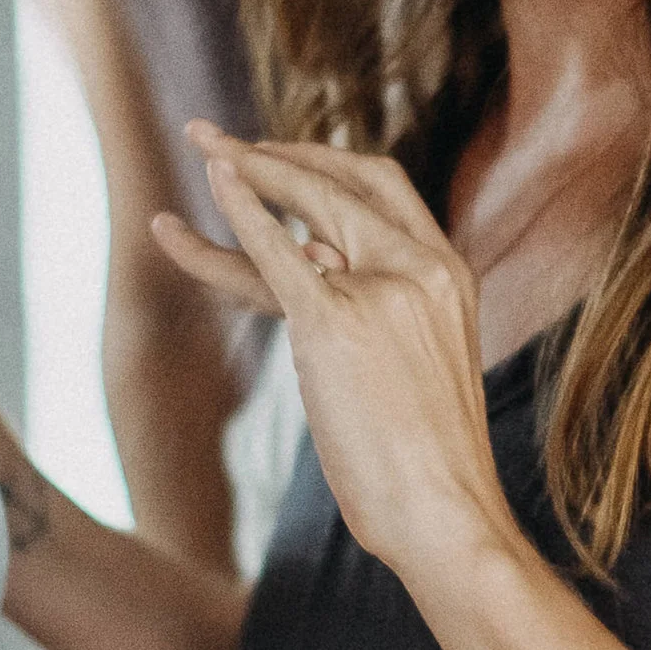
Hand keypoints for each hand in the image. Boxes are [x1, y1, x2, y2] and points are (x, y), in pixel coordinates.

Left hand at [149, 129, 515, 582]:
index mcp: (450, 275)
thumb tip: (308, 258)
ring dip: (249, 166)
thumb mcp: (412, 364)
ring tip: (200, 141)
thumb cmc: (426, 460)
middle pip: (347, 182)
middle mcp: (424, 267)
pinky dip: (242, 207)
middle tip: (217, 138)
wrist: (445, 511)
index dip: (324, 166)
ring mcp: (384, 290)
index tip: (275, 159)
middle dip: (280, 153)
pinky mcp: (335, 322)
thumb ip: (367, 305)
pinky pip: (278, 248)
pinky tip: (214, 181)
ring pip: (309, 204)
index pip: (384, 192)